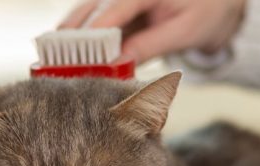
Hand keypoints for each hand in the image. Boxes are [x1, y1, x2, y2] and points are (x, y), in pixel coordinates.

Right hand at [59, 0, 246, 63]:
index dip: (96, 33)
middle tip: (54, 58)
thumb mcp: (183, 32)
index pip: (117, 8)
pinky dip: (85, 37)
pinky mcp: (120, 6)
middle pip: (94, 6)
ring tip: (53, 57)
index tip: (80, 55)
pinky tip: (71, 55)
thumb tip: (117, 64)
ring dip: (72, 34)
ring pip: (89, 11)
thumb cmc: (206, 11)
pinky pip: (97, 19)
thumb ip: (150, 46)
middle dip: (73, 33)